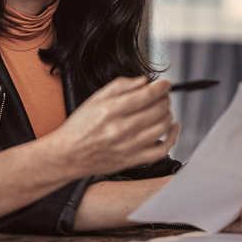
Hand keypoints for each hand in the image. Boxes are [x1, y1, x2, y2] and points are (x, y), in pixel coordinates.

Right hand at [47, 76, 179, 178]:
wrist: (68, 154)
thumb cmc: (80, 127)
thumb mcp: (95, 99)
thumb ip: (121, 86)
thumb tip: (144, 81)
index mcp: (111, 111)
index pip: (146, 95)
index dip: (161, 87)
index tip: (166, 84)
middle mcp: (121, 129)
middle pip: (157, 110)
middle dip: (165, 99)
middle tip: (163, 96)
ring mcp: (129, 146)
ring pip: (162, 128)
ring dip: (168, 115)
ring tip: (164, 110)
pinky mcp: (133, 160)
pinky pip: (161, 150)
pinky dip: (172, 138)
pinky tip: (172, 128)